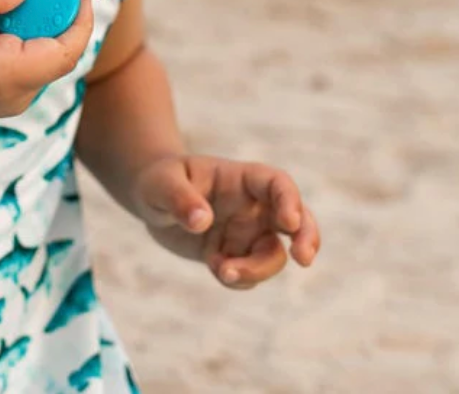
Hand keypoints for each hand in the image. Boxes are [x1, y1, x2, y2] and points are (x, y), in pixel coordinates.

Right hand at [0, 0, 93, 136]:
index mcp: (8, 75)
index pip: (66, 50)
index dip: (80, 18)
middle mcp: (18, 95)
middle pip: (54, 48)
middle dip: (49, 9)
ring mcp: (10, 100)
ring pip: (38, 53)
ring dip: (29, 22)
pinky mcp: (0, 96)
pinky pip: (22, 61)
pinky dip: (15, 35)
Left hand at [135, 155, 320, 289]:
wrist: (151, 200)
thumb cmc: (159, 180)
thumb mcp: (161, 183)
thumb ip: (179, 198)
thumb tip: (201, 221)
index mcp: (240, 178)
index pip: (276, 183)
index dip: (289, 200)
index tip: (289, 222)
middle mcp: (252, 206)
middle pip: (296, 220)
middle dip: (307, 238)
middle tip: (303, 260)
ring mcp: (247, 233)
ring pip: (273, 256)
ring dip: (257, 270)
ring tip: (223, 272)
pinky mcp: (235, 255)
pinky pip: (249, 274)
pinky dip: (238, 279)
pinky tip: (213, 266)